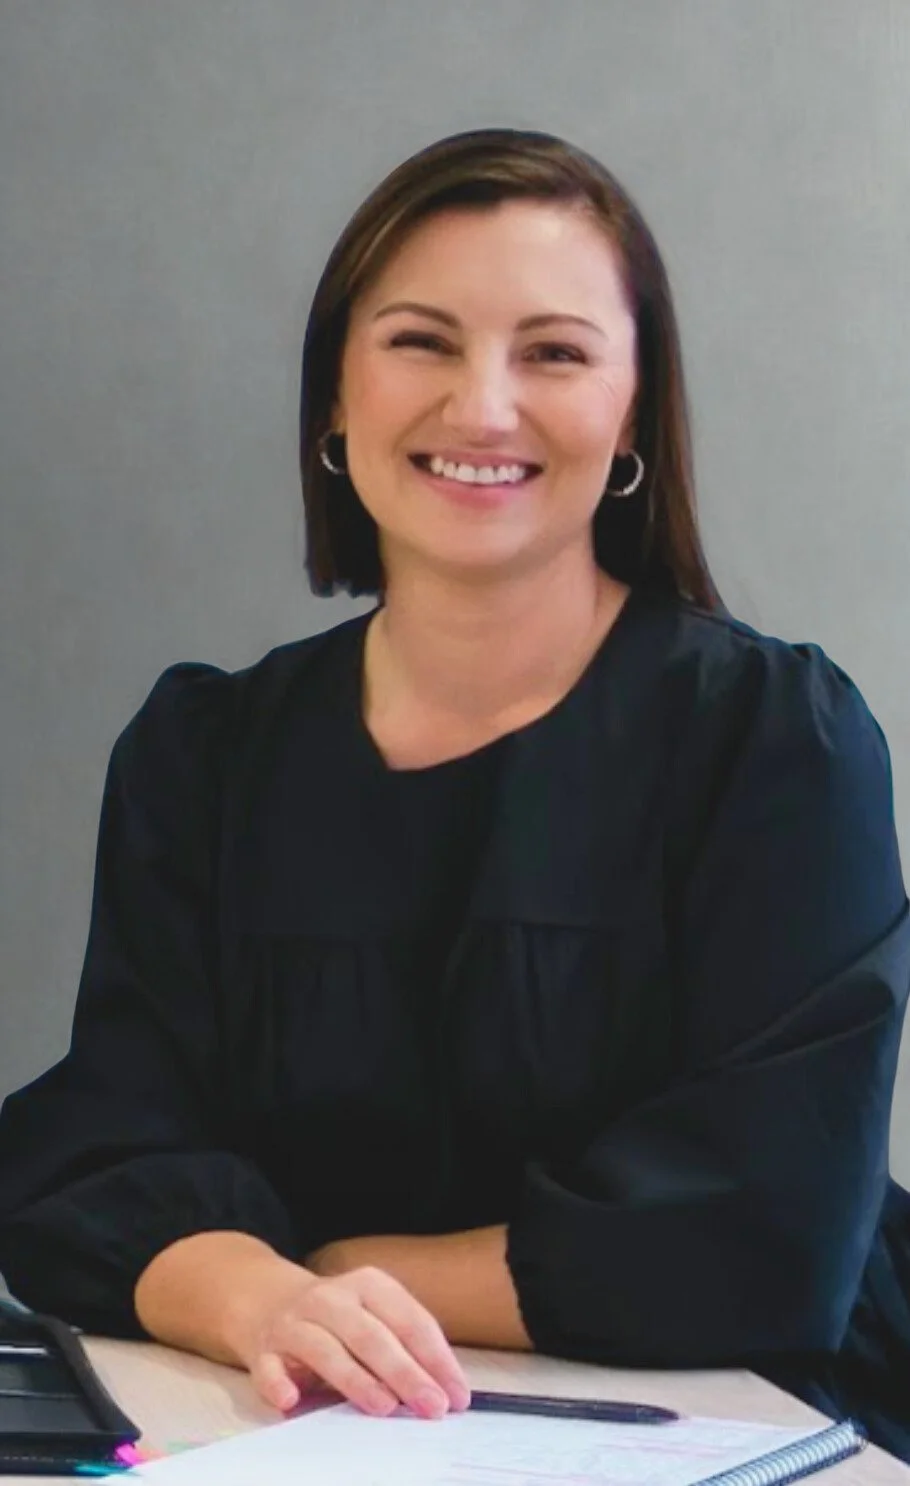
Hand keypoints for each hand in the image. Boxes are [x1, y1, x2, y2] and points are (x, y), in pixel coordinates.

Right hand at [226, 1255, 470, 1419]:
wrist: (266, 1298)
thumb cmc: (337, 1318)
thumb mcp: (373, 1315)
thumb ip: (403, 1344)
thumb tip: (447, 1390)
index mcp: (369, 1284)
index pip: (409, 1320)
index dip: (436, 1359)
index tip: (457, 1395)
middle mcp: (331, 1298)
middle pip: (372, 1335)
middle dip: (405, 1372)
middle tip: (432, 1406)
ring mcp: (294, 1322)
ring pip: (327, 1350)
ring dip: (357, 1380)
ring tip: (385, 1408)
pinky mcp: (263, 1349)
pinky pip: (270, 1368)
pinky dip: (279, 1384)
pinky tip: (292, 1402)